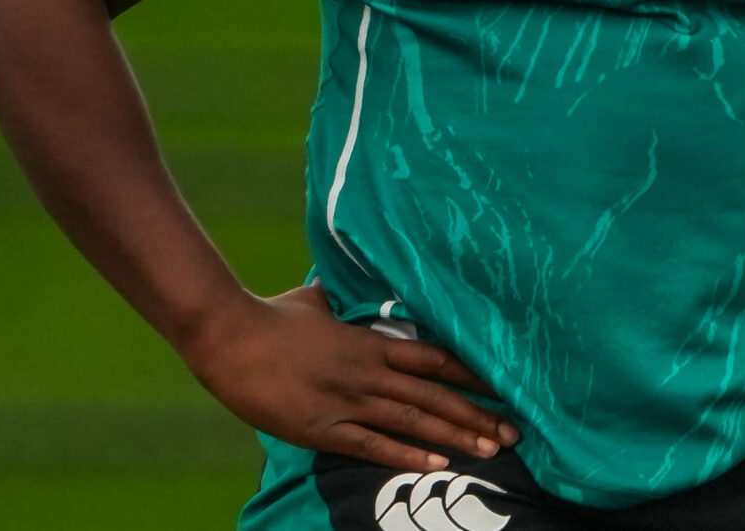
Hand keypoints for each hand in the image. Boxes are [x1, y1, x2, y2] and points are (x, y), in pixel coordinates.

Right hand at [179, 284, 518, 471]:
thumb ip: (344, 300)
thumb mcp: (318, 300)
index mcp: (370, 342)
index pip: (435, 357)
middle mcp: (367, 372)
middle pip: (434, 394)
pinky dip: (406, 454)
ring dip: (454, 436)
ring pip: (412, 421)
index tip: (502, 385)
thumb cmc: (273, 315)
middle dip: (476, 414)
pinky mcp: (322, 428)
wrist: (231, 336)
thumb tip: (353, 279)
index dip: (471, 373)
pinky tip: (436, 464)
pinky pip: (372, 445)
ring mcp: (346, 401)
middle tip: (514, 431)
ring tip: (491, 450)